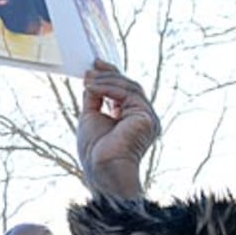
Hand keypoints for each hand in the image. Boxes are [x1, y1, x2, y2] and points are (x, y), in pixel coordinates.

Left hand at [77, 60, 159, 198]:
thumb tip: (90, 80)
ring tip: (87, 79)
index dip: (111, 75)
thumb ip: (94, 98)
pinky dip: (109, 89)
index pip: (125, 90)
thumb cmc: (95, 151)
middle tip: (90, 68)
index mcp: (132, 117)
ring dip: (106, 81)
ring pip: (129, 88)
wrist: (101, 170)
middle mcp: (143, 116)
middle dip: (108, 74)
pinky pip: (128, 95)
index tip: (95, 65)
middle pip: (129, 86)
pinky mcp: (146, 118)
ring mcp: (147, 117)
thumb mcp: (90, 117)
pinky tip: (93, 88)